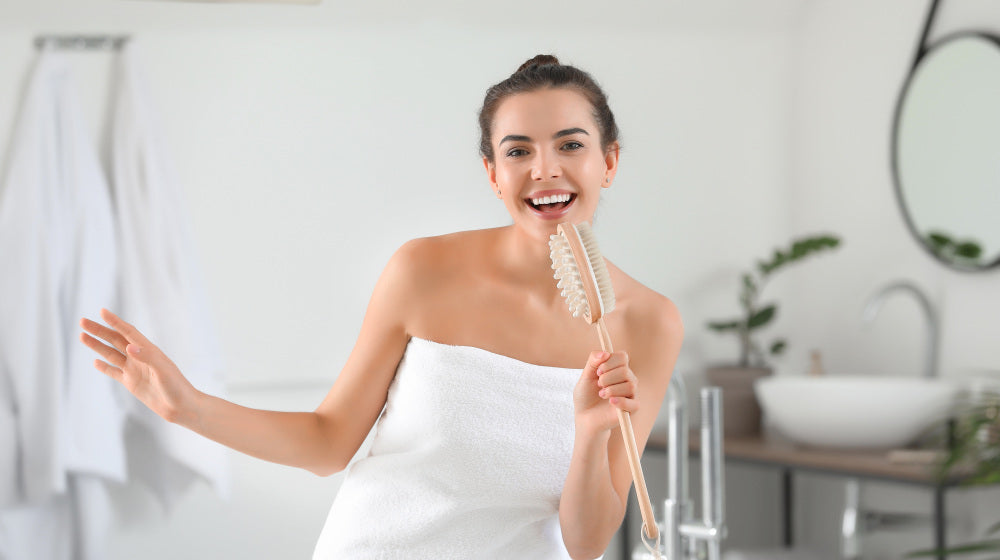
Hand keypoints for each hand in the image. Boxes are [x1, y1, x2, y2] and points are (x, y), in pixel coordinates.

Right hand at [80, 308, 199, 426]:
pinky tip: (95, 361)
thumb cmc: (177, 387)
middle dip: (99, 330)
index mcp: (148, 350)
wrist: (181, 407)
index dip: (115, 322)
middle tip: (82, 321)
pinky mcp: (131, 383)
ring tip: (82, 336)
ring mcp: (134, 370)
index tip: (102, 311)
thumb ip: (147, 357)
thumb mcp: (163, 370)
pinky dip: (104, 367)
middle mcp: (139, 357)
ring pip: (111, 354)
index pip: (128, 332)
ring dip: (97, 345)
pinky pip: (114, 372)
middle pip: (115, 340)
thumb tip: (129, 346)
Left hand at [573, 350, 638, 432]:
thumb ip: (592, 362)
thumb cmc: (586, 396)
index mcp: (617, 369)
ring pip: (631, 385)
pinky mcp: (632, 409)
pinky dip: (621, 401)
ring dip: (612, 389)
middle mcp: (627, 379)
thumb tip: (605, 352)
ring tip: (601, 395)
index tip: (598, 371)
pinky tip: (610, 402)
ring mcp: (631, 394)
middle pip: (625, 370)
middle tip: (598, 385)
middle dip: (608, 377)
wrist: (585, 417)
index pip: (622, 356)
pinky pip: (634, 403)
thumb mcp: (585, 377)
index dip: (610, 361)